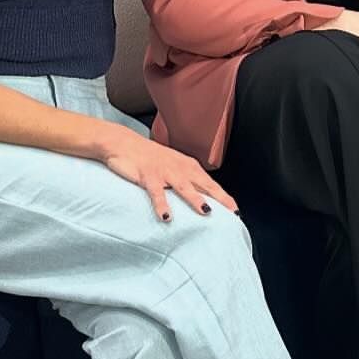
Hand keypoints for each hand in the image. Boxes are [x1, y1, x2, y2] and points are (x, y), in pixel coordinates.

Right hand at [97, 125, 238, 221]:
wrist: (124, 143)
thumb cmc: (150, 158)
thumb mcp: (172, 167)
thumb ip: (185, 181)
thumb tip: (200, 200)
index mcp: (187, 166)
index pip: (210, 183)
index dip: (223, 196)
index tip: (235, 210)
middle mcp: (180, 167)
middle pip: (204, 184)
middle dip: (219, 198)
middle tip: (231, 211)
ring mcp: (164, 171)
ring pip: (184, 186)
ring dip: (195, 198)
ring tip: (206, 211)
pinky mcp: (148, 175)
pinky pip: (156, 192)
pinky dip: (162, 204)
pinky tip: (166, 216)